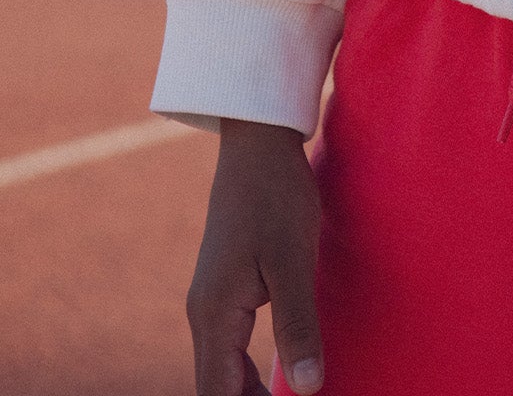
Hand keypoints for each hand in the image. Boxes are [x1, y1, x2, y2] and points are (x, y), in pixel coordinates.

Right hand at [186, 118, 324, 395]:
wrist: (258, 143)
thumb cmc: (276, 195)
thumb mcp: (293, 260)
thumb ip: (298, 325)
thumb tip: (308, 388)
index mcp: (214, 314)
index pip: (218, 395)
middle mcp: (204, 314)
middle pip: (217, 388)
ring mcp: (212, 300)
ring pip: (223, 370)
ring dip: (249, 394)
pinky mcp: (226, 288)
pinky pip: (231, 347)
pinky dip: (249, 373)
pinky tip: (277, 378)